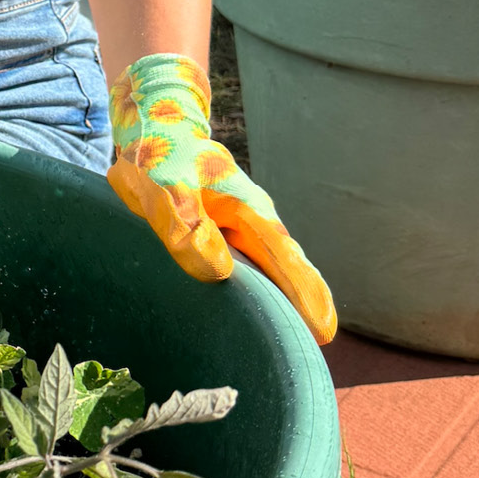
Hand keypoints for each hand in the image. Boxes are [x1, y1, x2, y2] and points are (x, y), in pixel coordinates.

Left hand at [107, 53, 336, 344]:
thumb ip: (186, 223)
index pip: (285, 259)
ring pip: (267, 270)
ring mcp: (238, 227)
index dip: (305, 295)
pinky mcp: (219, 231)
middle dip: (302, 307)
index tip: (324, 333)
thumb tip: (220, 271)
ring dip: (277, 302)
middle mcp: (251, 222)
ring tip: (286, 346)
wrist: (154, 122)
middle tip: (313, 354)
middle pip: (286, 270)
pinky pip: (244, 266)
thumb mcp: (166, 182)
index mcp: (248, 211)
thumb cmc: (161, 152)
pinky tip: (247, 316)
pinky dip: (253, 290)